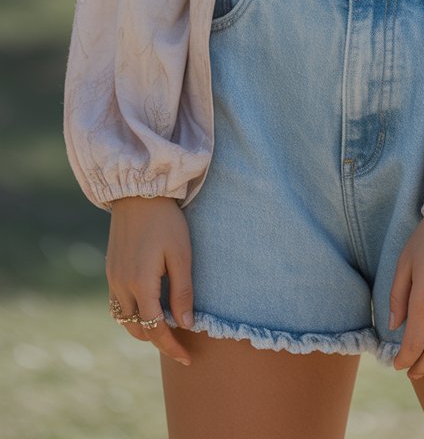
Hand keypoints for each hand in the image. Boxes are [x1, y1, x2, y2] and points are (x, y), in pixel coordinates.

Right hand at [106, 195, 193, 366]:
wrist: (138, 191)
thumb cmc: (166, 220)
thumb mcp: (181, 254)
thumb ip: (182, 291)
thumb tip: (185, 325)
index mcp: (140, 283)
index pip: (155, 329)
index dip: (171, 346)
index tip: (187, 358)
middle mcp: (121, 285)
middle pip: (135, 329)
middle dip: (156, 340)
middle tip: (179, 344)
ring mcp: (112, 277)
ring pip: (123, 318)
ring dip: (141, 328)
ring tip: (164, 328)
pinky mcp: (111, 268)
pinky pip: (117, 303)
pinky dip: (131, 313)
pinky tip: (147, 307)